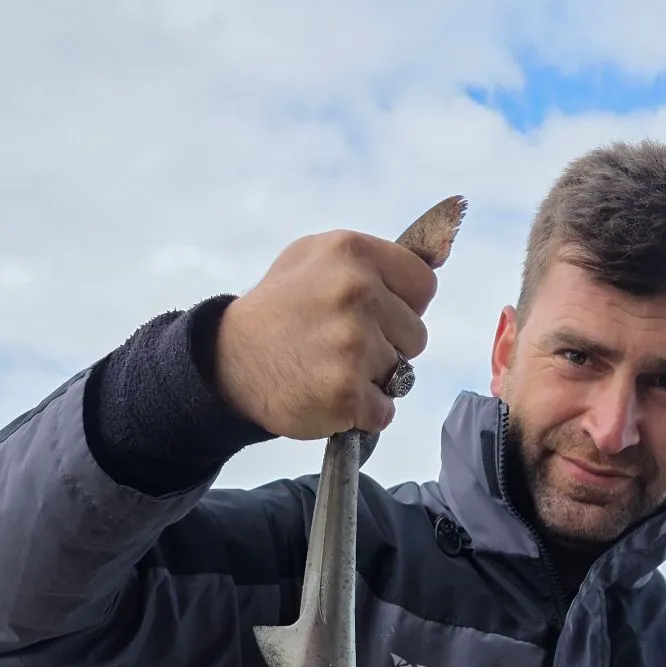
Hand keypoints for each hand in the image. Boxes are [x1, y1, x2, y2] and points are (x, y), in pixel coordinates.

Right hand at [213, 230, 438, 438]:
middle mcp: (357, 293)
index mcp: (353, 254)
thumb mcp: (316, 259)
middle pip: (417, 336)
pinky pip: (384, 411)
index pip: (423, 286)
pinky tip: (332, 395)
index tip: (377, 316)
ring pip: (401, 375)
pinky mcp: (347, 392)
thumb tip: (434, 257)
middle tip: (344, 346)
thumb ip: (372, 261)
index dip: (404, 307)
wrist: (231, 361)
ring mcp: (353, 345)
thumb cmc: (280, 309)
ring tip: (333, 368)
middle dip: (389, 346)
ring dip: (374, 380)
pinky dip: (363, 413)